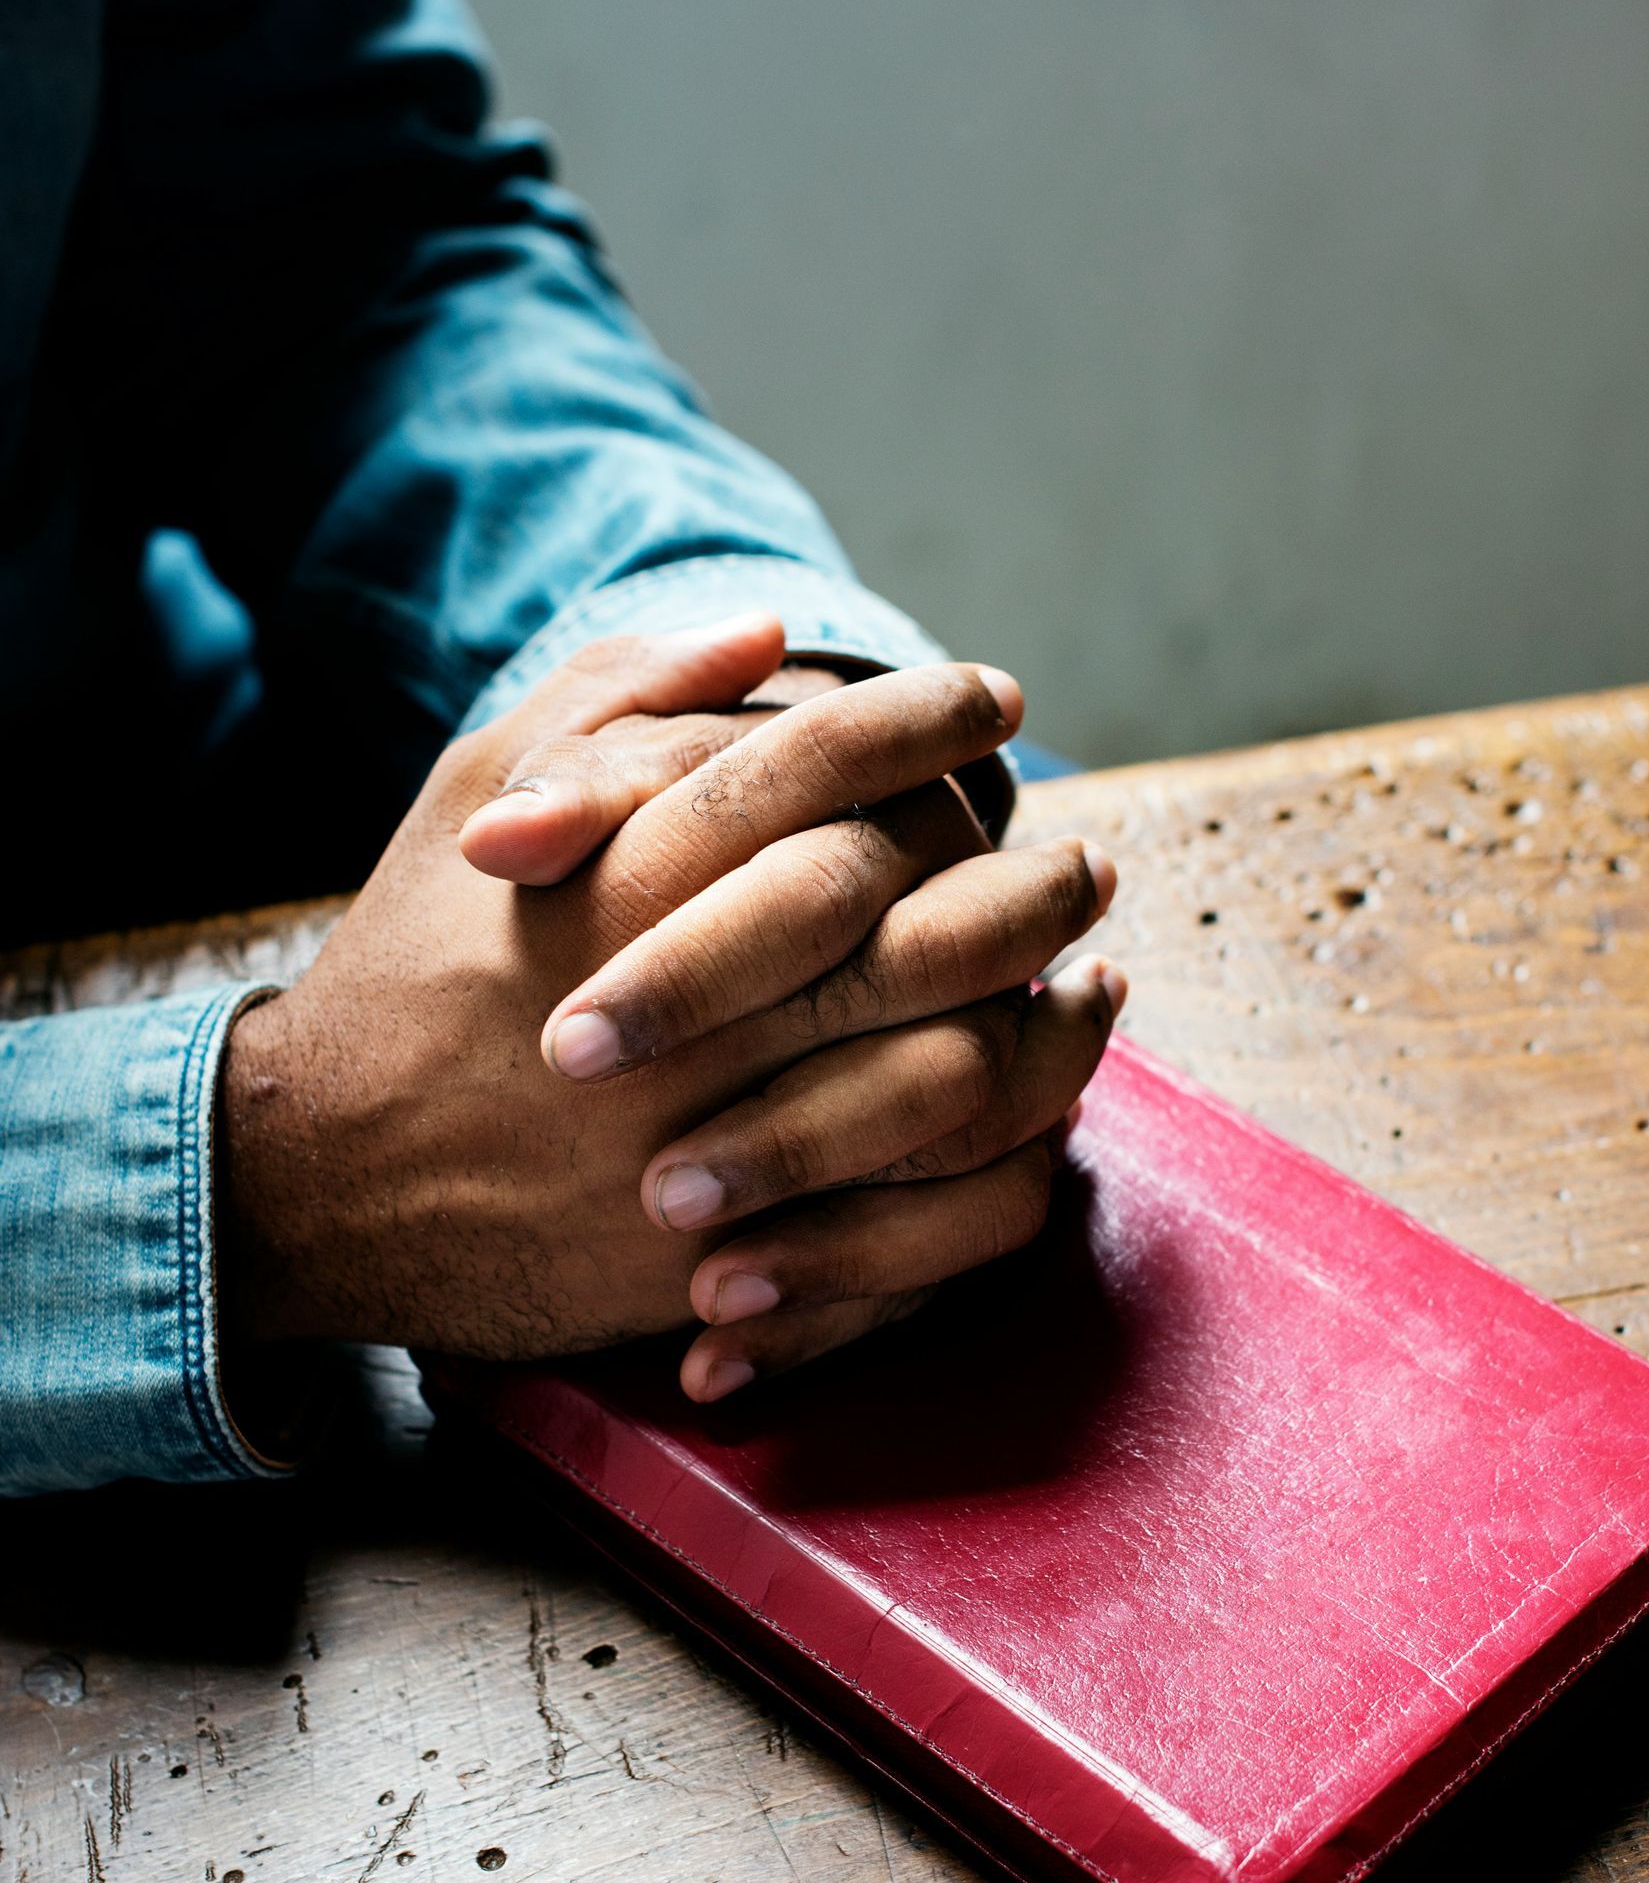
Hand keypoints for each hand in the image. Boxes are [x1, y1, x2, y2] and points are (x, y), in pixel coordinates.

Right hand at [218, 620, 1122, 1396]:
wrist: (326, 1176)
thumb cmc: (411, 967)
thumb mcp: (476, 789)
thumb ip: (619, 698)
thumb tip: (770, 628)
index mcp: (618, 879)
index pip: (811, 774)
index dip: (921, 722)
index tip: (994, 696)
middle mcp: (683, 1009)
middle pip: (912, 925)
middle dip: (1024, 881)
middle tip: (1084, 858)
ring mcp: (711, 1141)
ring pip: (942, 1068)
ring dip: (1040, 1013)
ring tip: (1089, 970)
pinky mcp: (730, 1255)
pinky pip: (916, 1209)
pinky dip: (1001, 1149)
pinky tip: (1039, 1092)